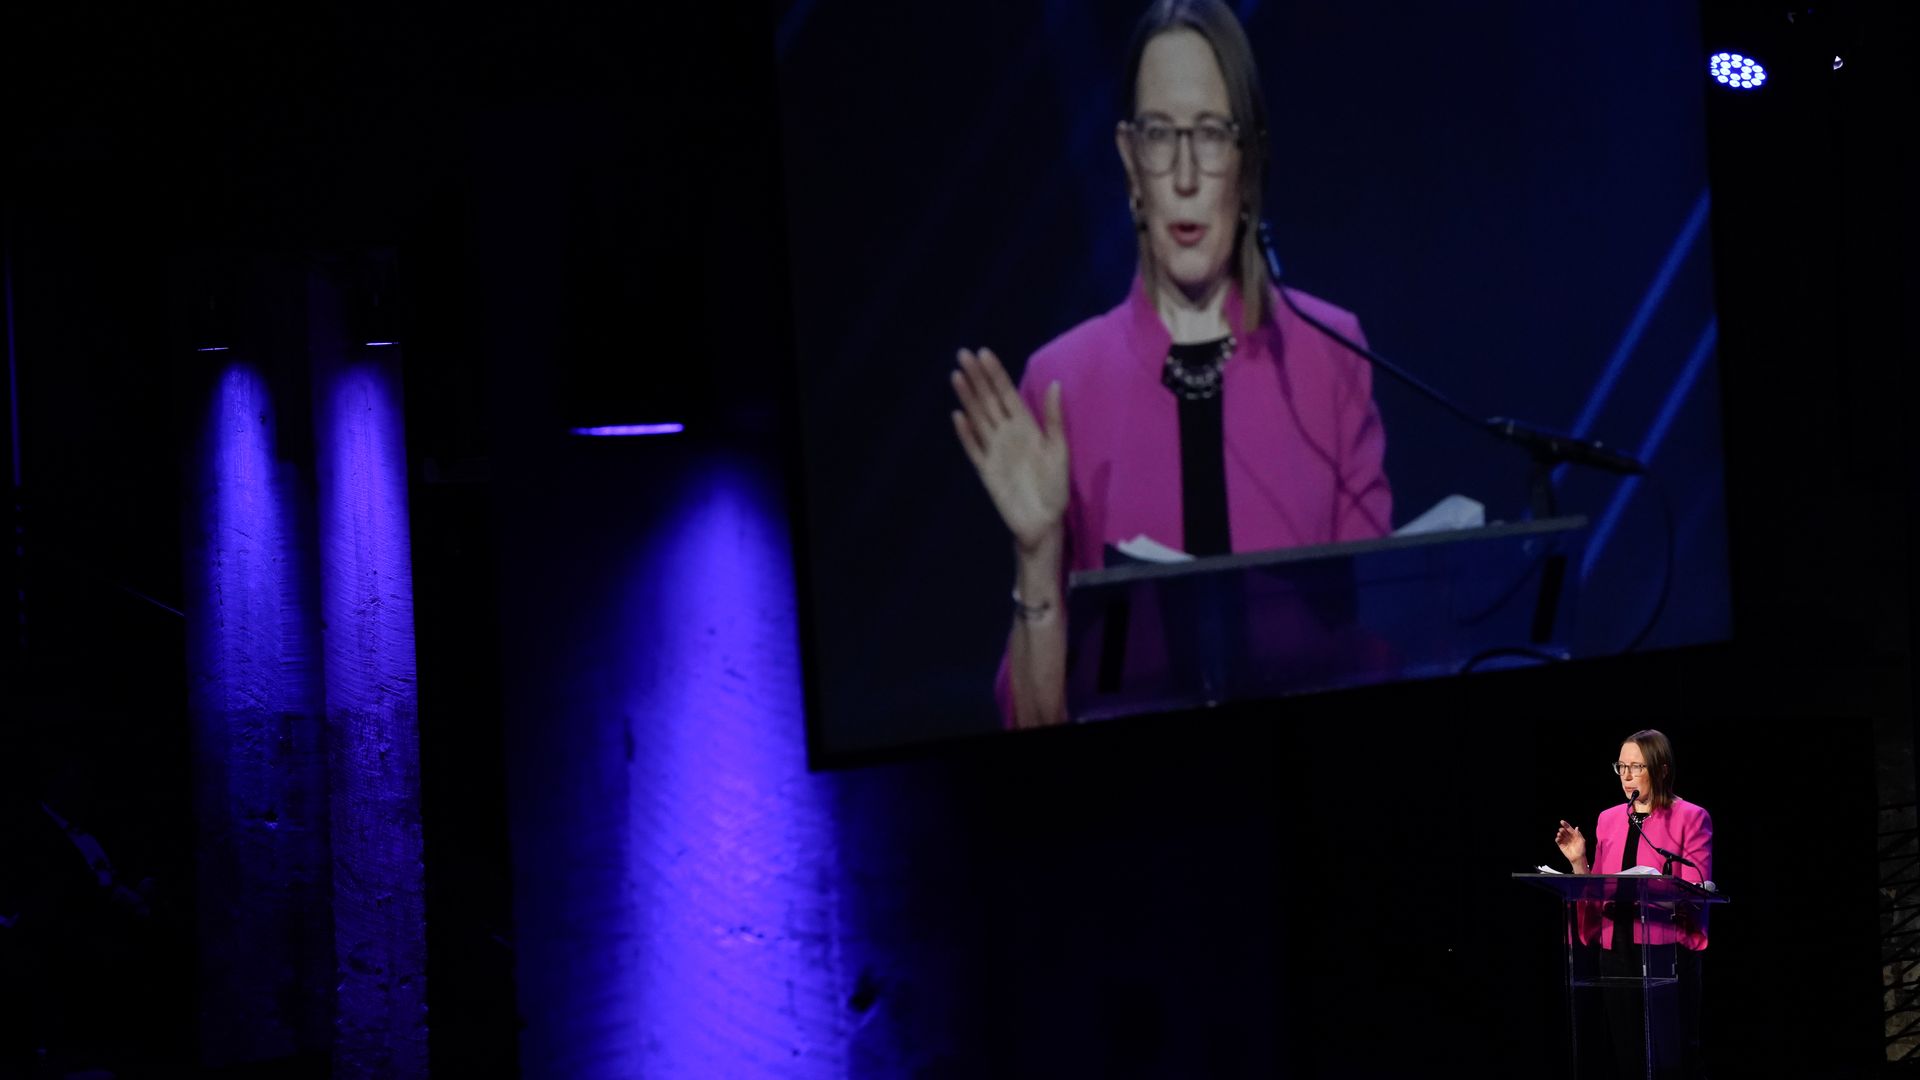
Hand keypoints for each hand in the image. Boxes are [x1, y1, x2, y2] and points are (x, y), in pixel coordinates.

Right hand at [950, 348, 1067, 554]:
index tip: (984, 353)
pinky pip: (973, 448)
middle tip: (963, 354)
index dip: (995, 374)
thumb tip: (1056, 384)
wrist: (1043, 521)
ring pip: (977, 418)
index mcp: (1026, 426)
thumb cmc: (1055, 487)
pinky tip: (958, 416)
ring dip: (967, 397)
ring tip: (957, 376)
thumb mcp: (1059, 450)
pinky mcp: (985, 470)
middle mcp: (1006, 434)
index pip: (1007, 394)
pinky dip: (965, 432)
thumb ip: (1053, 419)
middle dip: (976, 378)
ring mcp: (994, 450)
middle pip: (988, 400)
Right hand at [1555, 820, 1586, 866]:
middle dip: (1562, 829)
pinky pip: (1558, 841)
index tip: (1561, 821)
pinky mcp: (1561, 845)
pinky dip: (1557, 838)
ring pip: (1560, 835)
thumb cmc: (1581, 849)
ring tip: (1560, 834)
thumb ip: (1578, 834)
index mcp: (1574, 835)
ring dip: (1559, 833)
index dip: (1565, 824)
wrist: (1578, 857)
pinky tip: (1558, 838)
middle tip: (1562, 830)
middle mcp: (1569, 837)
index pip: (1569, 828)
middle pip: (1564, 831)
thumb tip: (1576, 827)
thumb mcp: (1582, 841)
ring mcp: (1565, 841)